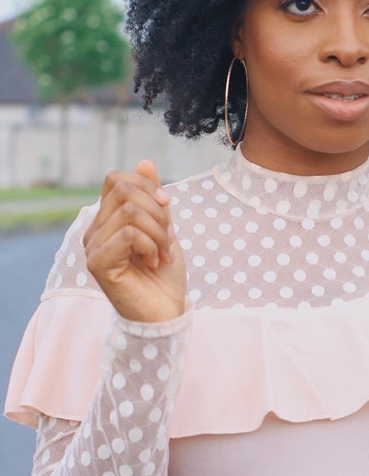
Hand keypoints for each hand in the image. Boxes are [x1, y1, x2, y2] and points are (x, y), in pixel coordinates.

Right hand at [83, 160, 186, 322]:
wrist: (165, 313)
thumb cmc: (164, 275)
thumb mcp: (164, 229)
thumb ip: (153, 199)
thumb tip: (145, 162)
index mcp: (106, 220)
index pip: (116, 179)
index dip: (146, 185)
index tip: (168, 206)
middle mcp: (93, 231)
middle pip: (123, 191)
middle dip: (157, 211)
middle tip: (168, 238)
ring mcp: (92, 247)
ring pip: (128, 212)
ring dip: (158, 232)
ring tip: (163, 254)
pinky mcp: (97, 264)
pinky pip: (128, 234)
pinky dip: (151, 246)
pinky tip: (154, 263)